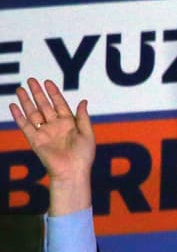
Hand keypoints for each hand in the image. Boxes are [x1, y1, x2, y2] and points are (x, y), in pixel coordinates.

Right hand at [9, 78, 93, 214]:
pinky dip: (19, 116)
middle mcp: (55, 126)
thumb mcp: (87, 134)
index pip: (60, 105)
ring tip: (20, 89)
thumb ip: (84, 117)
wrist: (72, 172)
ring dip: (26, 101)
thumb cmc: (84, 156)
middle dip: (38, 93)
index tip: (48, 82)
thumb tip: (83, 101)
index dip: (54, 93)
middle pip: (44, 106)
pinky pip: (25, 126)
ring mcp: (44, 133)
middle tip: (31, 80)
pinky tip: (13, 106)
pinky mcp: (35, 140)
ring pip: (33, 113)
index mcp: (69, 124)